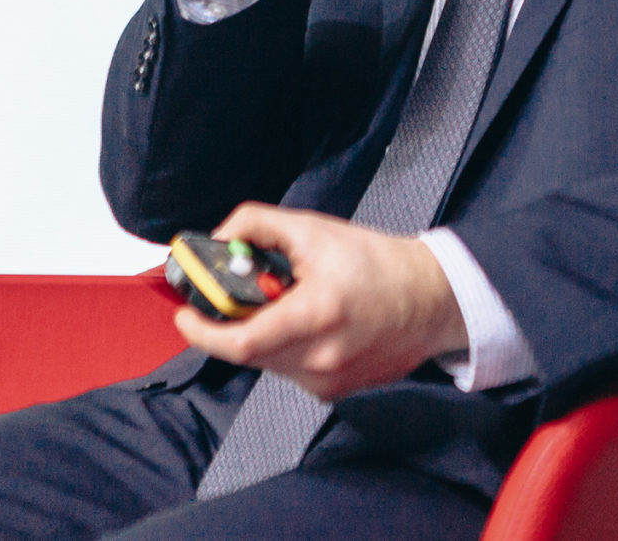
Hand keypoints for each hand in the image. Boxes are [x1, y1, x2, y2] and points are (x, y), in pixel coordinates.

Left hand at [171, 203, 466, 403]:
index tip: (186, 314)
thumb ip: (259, 225)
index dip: (203, 332)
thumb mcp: (315, 230)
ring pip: (267, 363)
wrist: (432, 299)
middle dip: (231, 324)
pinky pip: (289, 372)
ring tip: (286, 305)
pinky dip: (285, 349)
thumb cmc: (378, 263)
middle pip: (248, 352)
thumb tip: (219, 237)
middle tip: (232, 299)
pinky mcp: (334, 392)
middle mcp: (321, 357)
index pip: (241, 342)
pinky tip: (310, 325)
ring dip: (260, 336)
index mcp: (317, 314)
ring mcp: (328, 381)